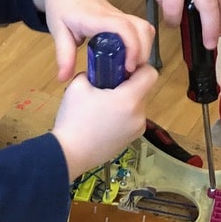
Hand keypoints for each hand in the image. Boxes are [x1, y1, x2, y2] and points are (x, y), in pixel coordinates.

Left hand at [30, 0, 154, 80]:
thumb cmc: (60, 5)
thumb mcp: (57, 30)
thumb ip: (63, 54)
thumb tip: (64, 79)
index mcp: (97, 18)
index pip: (123, 28)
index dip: (132, 47)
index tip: (128, 67)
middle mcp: (113, 15)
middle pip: (142, 28)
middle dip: (143, 52)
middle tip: (130, 71)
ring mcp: (119, 14)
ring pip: (144, 26)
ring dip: (145, 47)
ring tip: (130, 65)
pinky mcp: (121, 17)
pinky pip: (139, 27)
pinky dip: (142, 42)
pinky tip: (129, 56)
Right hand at [51, 65, 159, 179]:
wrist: (69, 154)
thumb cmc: (74, 119)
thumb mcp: (78, 86)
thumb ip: (92, 72)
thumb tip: (98, 71)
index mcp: (129, 99)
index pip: (150, 74)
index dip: (138, 67)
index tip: (122, 69)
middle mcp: (139, 115)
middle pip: (142, 90)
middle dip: (127, 86)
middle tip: (105, 88)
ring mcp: (137, 130)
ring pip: (136, 106)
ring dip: (124, 102)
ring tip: (101, 107)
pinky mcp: (131, 141)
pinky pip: (132, 120)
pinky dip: (122, 117)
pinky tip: (102, 122)